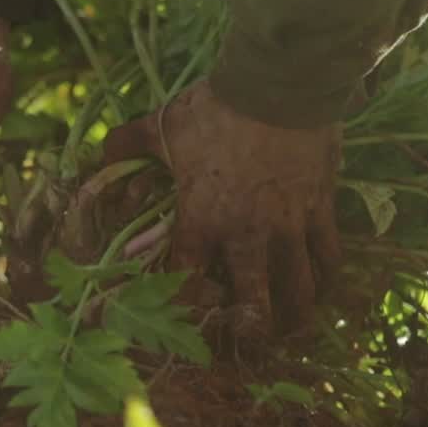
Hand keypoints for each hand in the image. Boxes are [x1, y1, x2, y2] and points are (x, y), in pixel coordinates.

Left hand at [103, 79, 342, 333]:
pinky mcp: (319, 209)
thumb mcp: (162, 126)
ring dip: (296, 314)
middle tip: (250, 340)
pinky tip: (324, 287)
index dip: (184, 305)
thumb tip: (99, 154)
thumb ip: (127, 144)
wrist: (277, 86)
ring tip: (292, 327)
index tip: (187, 312)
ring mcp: (287, 226)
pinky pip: (329, 255)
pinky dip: (327, 277)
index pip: (185, 282)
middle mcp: (245, 234)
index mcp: (201, 221)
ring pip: (298, 289)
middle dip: (252, 330)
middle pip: (253, 303)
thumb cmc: (215, 109)